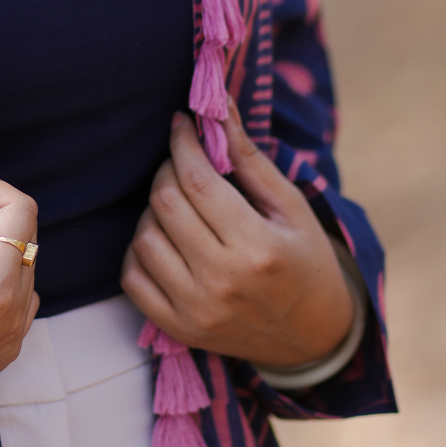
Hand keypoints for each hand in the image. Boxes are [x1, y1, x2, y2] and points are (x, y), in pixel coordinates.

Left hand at [120, 102, 354, 368]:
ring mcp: (196, 310)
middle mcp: (222, 281)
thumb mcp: (291, 207)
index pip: (198, 182)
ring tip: (177, 202)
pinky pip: (133, 278)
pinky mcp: (179, 329)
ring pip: (145, 238)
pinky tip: (164, 237)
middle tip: (181, 161)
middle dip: (167, 170)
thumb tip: (218, 108)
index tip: (181, 124)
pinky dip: (139, 249)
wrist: (313, 338)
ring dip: (153, 209)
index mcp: (257, 247)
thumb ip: (250, 158)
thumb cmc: (306, 261)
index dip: (182, 144)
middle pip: (165, 205)